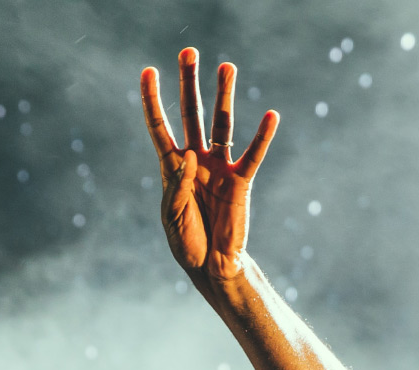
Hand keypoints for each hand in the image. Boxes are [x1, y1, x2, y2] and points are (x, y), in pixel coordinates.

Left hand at [141, 47, 278, 279]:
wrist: (211, 266)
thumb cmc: (187, 243)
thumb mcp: (172, 217)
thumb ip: (176, 187)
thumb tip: (189, 155)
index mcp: (172, 167)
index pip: (160, 127)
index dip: (152, 100)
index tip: (147, 71)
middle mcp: (196, 161)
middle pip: (191, 114)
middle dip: (189, 84)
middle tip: (189, 53)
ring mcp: (219, 169)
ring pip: (222, 125)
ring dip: (223, 97)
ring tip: (227, 67)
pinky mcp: (241, 182)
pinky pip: (252, 155)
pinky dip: (262, 136)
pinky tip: (271, 115)